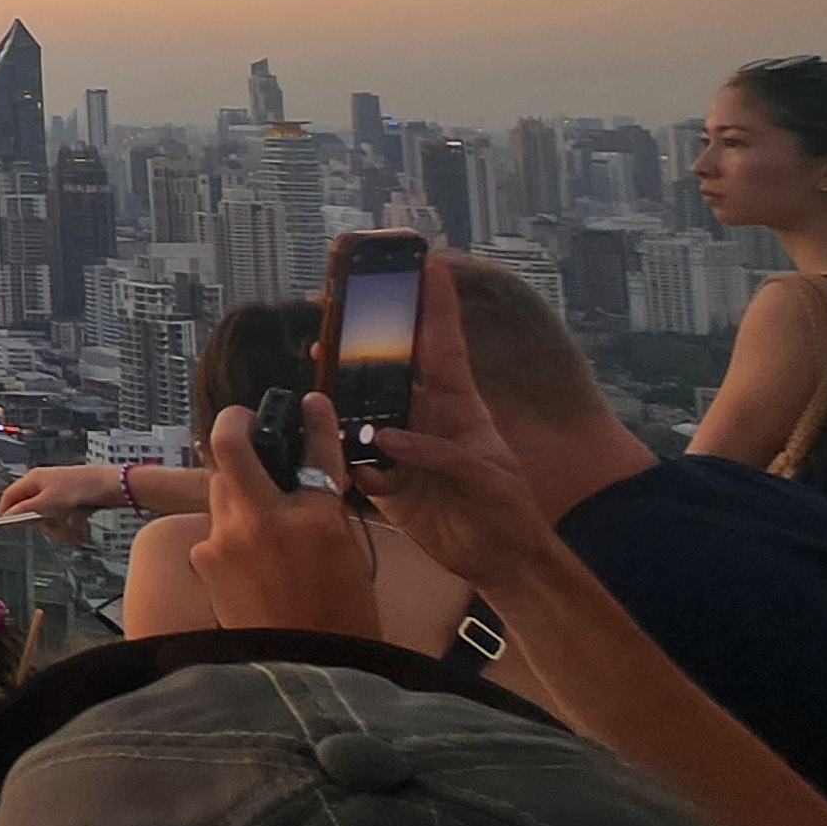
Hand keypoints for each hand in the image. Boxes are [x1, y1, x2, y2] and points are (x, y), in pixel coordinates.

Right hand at [0, 466, 116, 544]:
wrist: (109, 486)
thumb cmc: (79, 488)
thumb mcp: (48, 503)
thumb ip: (24, 510)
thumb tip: (6, 516)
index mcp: (33, 480)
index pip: (10, 496)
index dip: (6, 511)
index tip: (4, 526)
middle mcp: (43, 485)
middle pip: (31, 511)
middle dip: (44, 524)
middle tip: (54, 529)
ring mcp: (57, 493)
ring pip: (48, 518)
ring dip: (59, 528)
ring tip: (72, 530)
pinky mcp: (69, 501)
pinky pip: (61, 518)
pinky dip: (69, 525)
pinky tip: (79, 526)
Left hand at [187, 395, 379, 639]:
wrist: (300, 671)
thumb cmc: (339, 622)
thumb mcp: (350, 560)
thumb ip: (324, 517)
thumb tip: (308, 486)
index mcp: (317, 520)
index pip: (316, 453)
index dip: (315, 422)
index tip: (312, 404)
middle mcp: (266, 520)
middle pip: (231, 446)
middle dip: (233, 422)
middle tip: (243, 419)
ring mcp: (227, 538)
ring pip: (220, 488)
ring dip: (235, 487)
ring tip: (256, 504)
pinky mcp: (204, 558)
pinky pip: (216, 529)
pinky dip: (231, 533)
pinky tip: (247, 557)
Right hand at [346, 257, 552, 590]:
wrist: (499, 561)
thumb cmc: (509, 511)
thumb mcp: (487, 475)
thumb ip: (439, 453)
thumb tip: (387, 439)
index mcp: (459, 406)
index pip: (444, 345)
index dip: (436, 305)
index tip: (427, 264)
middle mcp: (425, 418)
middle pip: (390, 367)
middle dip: (365, 335)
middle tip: (338, 303)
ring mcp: (402, 447)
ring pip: (363, 407)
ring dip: (340, 386)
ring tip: (317, 358)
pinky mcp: (385, 482)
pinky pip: (353, 459)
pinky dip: (340, 451)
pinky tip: (327, 438)